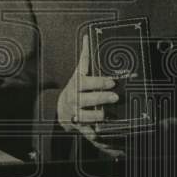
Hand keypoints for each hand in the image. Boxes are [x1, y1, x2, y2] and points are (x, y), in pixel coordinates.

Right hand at [56, 35, 122, 156]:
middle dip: (101, 99)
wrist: (61, 108)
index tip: (112, 81)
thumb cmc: (76, 87)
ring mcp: (77, 114)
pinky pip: (88, 134)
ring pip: (86, 117)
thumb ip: (86, 57)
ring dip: (97, 117)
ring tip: (109, 115)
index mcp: (77, 86)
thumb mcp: (78, 72)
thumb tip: (87, 36)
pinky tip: (106, 140)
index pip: (86, 83)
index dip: (99, 82)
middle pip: (87, 100)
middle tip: (115, 97)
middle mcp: (75, 100)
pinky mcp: (80, 128)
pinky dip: (97, 138)